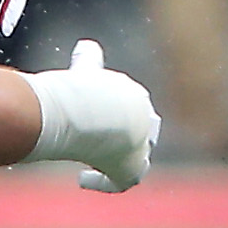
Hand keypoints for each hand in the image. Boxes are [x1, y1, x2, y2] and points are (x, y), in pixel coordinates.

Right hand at [27, 38, 158, 192]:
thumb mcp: (87, 70)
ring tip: (96, 162)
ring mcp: (141, 148)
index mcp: (135, 98)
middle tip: (107, 144)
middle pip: (142, 133)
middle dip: (130, 137)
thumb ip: (87, 60)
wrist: (98, 112)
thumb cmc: (89, 89)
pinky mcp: (131, 170)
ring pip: (137, 158)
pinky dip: (102, 182)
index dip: (119, 113)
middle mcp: (144, 123)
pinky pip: (120, 181)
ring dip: (120, 160)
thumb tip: (86, 45)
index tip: (101, 117)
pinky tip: (83, 179)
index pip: (133, 106)